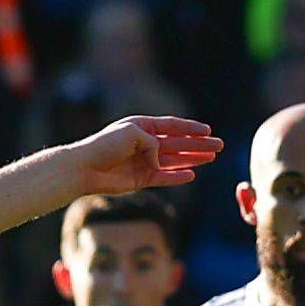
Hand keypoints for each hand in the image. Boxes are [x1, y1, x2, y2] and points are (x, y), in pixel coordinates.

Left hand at [68, 116, 222, 195]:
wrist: (85, 168)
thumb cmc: (105, 145)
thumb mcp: (133, 133)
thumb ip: (153, 142)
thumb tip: (160, 158)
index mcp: (142, 126)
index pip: (172, 126)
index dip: (191, 128)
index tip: (208, 131)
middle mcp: (145, 143)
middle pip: (178, 143)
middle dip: (198, 145)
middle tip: (219, 146)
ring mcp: (143, 162)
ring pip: (174, 160)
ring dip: (193, 159)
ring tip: (212, 157)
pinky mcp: (140, 179)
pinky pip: (164, 177)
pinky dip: (177, 176)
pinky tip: (192, 175)